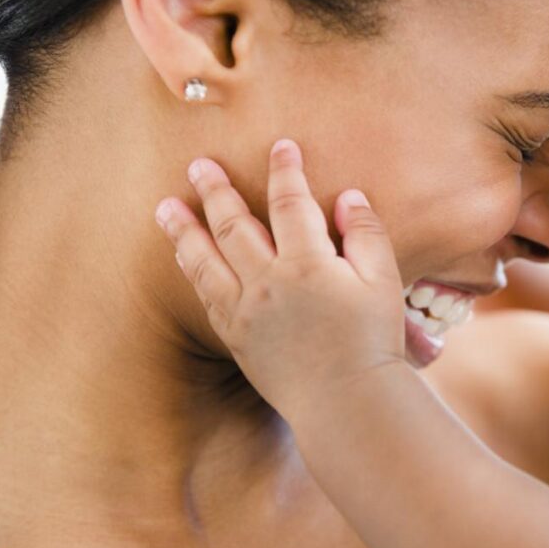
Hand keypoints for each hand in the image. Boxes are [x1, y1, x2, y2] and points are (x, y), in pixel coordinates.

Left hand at [154, 139, 406, 417]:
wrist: (346, 401)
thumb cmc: (372, 341)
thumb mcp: (383, 281)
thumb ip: (366, 234)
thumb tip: (348, 197)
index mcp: (308, 263)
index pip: (290, 203)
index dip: (285, 170)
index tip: (281, 146)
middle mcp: (267, 282)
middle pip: (233, 224)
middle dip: (216, 190)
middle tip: (198, 164)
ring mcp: (245, 311)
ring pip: (205, 260)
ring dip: (184, 229)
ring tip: (165, 206)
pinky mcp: (235, 337)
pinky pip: (205, 296)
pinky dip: (192, 270)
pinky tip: (184, 256)